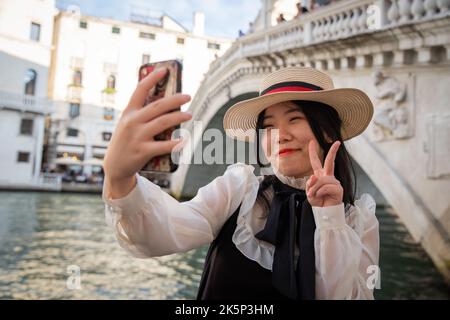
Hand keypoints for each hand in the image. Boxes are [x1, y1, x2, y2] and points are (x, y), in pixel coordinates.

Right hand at [103, 68, 191, 192]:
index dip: (152, 78)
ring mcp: (137, 137)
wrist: (114, 166)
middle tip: (188, 96)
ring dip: (178, 117)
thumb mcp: (127, 124)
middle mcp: (132, 122)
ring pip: (162, 123)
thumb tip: (166, 103)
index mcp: (128, 112)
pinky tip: (184, 140)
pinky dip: (175, 143)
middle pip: (157, 106)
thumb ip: (142, 113)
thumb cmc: (126, 141)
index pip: (140, 90)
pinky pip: (162, 146)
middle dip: (174, 99)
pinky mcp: (142, 151)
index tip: (164, 70)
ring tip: (190, 114)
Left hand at [306, 140, 342, 206]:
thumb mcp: (309, 192)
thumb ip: (310, 183)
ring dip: (314, 189)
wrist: (325, 213)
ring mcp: (334, 182)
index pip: (316, 162)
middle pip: (330, 162)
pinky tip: (321, 197)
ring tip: (314, 196)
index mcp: (320, 176)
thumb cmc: (318, 202)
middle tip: (337, 142)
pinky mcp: (338, 188)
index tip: (312, 142)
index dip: (313, 152)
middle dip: (333, 151)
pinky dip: (319, 192)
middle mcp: (328, 177)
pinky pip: (325, 187)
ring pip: (321, 180)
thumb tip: (315, 176)